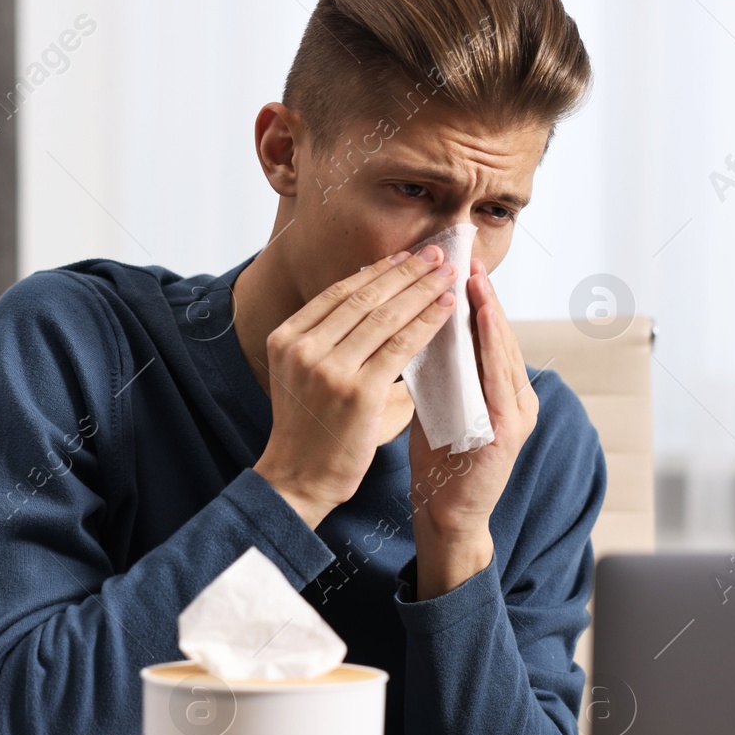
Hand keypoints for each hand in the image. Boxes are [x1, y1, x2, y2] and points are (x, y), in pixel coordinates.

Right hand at [253, 246, 457, 529]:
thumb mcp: (306, 377)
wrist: (298, 480)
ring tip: (448, 274)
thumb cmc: (310, 432)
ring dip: (422, 290)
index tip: (405, 256)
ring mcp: (328, 369)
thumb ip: (336, 346)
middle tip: (436, 254)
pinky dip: (427, 323)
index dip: (377, 272)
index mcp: (286, 338)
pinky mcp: (358, 392)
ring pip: (384, 317)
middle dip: (405, 272)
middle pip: (363, 297)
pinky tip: (446, 309)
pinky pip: (401, 347)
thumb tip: (386, 315)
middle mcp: (303, 347)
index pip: (339, 293)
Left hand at [408, 257, 538, 596]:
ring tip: (474, 274)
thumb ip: (443, 370)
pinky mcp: (507, 431)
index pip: (487, 333)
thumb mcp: (441, 403)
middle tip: (466, 253)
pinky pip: (499, 376)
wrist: (447, 516)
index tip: (457, 261)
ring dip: (489, 309)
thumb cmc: (441, 461)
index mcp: (501, 390)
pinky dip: (491, 343)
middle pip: (499, 333)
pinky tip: (479, 317)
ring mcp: (516, 413)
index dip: (475, 296)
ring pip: (503, 349)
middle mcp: (516, 397)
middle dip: (484, 293)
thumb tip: (419, 325)